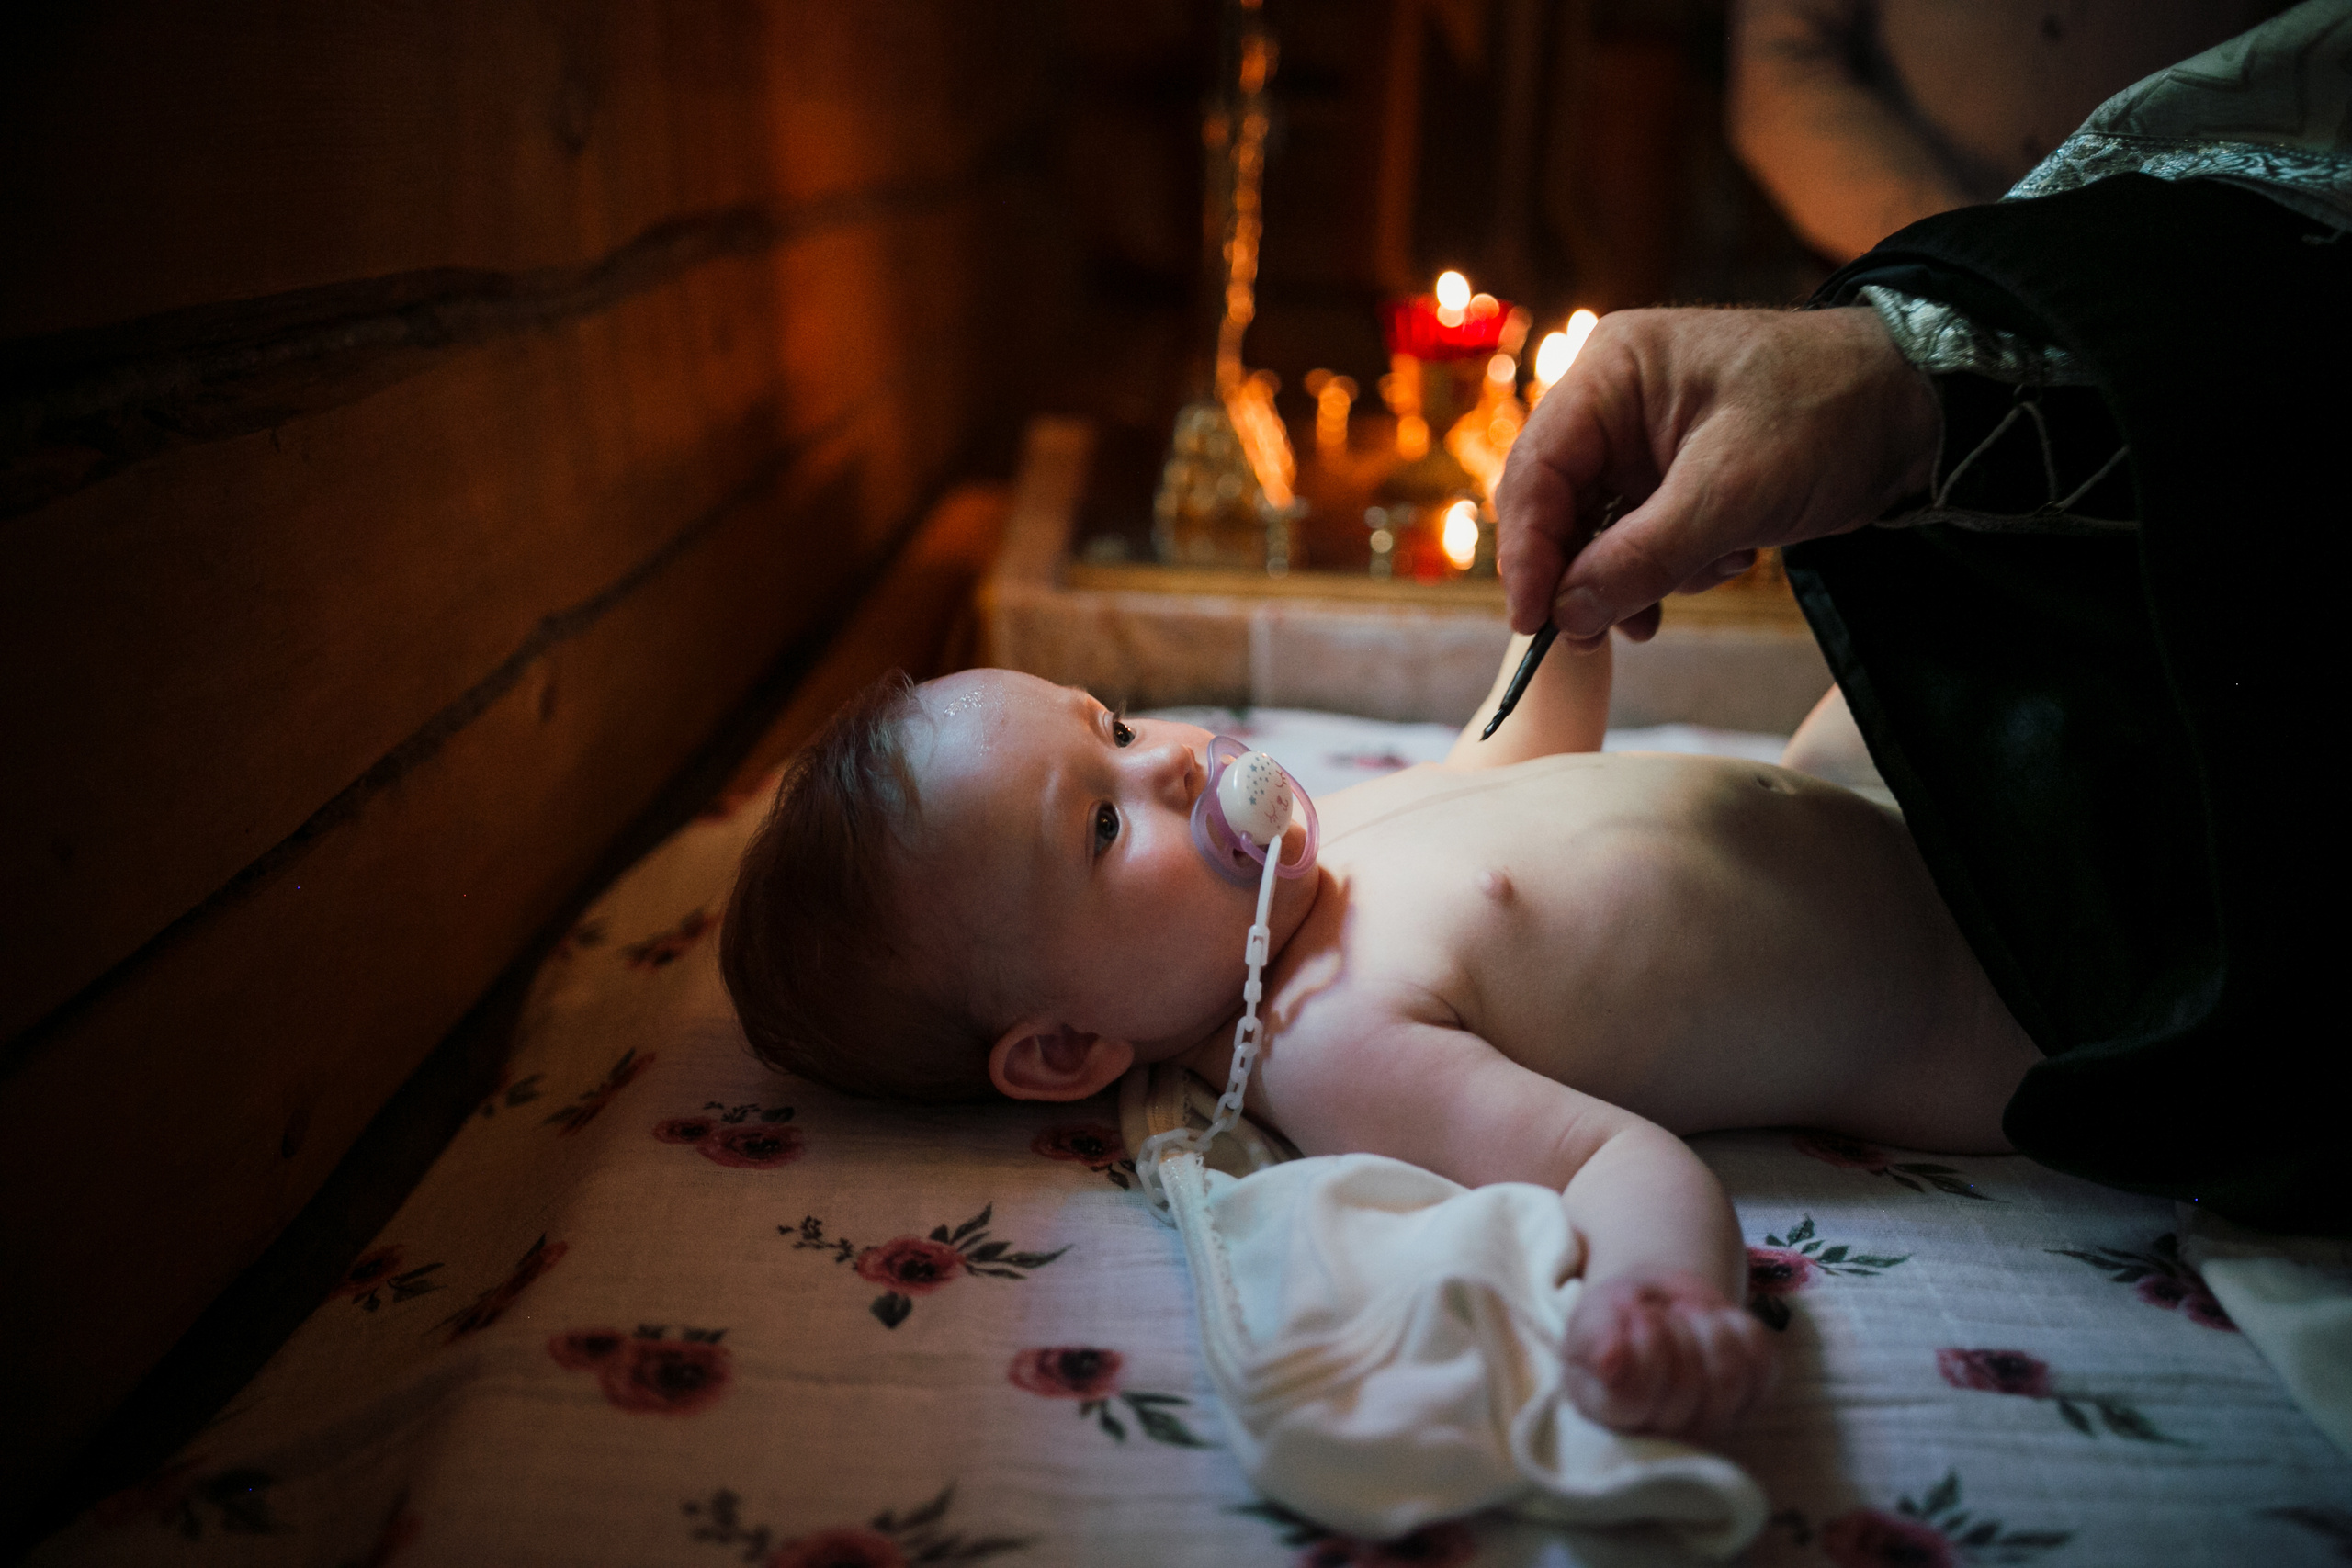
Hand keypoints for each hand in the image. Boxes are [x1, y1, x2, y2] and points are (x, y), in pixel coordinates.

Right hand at [1495, 306, 1938, 643]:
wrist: (1921, 407)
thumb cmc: (1829, 416)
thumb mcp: (1731, 493)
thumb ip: (1641, 558)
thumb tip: (1567, 617)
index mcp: (1613, 372)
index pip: (1538, 468)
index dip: (1527, 550)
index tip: (1535, 620)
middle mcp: (1616, 400)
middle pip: (1559, 503)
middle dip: (1580, 572)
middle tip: (1591, 636)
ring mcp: (1647, 439)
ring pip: (1599, 529)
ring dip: (1630, 578)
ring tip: (1666, 609)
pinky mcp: (1680, 474)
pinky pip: (1643, 535)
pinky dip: (1669, 568)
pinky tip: (1723, 565)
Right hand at [1562, 1270, 1777, 1440]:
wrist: (1655, 1303)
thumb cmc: (1616, 1317)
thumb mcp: (1593, 1315)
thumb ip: (1594, 1336)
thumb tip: (1610, 1362)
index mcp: (1614, 1417)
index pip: (1636, 1399)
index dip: (1643, 1345)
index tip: (1634, 1317)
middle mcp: (1664, 1431)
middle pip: (1685, 1385)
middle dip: (1673, 1328)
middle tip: (1657, 1313)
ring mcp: (1711, 1418)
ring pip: (1728, 1377)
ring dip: (1706, 1325)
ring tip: (1684, 1313)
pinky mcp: (1750, 1395)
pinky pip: (1760, 1359)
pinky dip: (1737, 1323)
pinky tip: (1712, 1319)